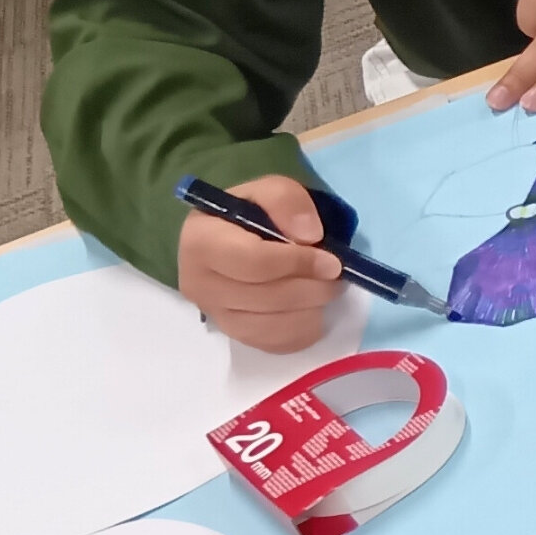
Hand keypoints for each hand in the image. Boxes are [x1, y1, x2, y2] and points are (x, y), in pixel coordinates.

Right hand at [175, 171, 342, 353]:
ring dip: (312, 309)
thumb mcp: (267, 190)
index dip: (298, 263)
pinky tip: (310, 308)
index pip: (253, 262)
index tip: (332, 261)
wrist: (231, 239)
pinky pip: (278, 344)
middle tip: (336, 276)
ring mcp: (215, 315)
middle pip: (267, 298)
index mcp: (200, 243)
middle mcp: (199, 284)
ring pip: (274, 326)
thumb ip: (287, 200)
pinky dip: (304, 329)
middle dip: (313, 288)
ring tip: (324, 288)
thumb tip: (309, 236)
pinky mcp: (235, 336)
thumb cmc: (249, 214)